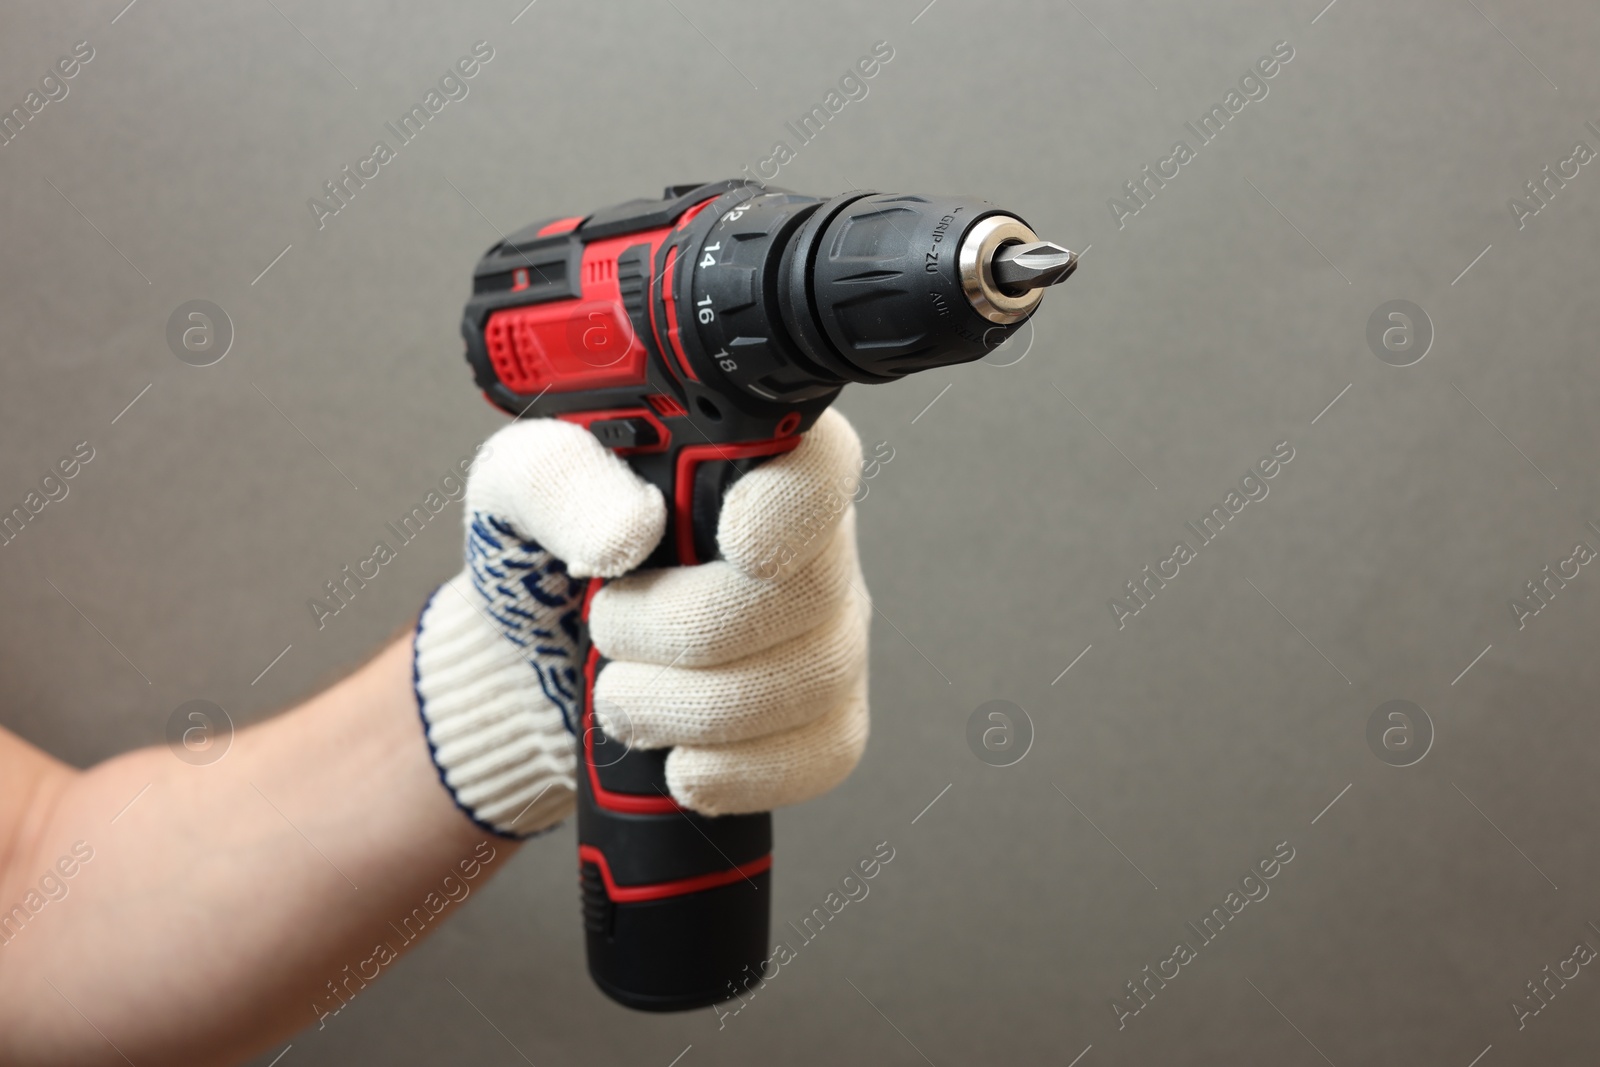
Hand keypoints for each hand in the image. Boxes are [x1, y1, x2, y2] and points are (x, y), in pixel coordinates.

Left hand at [413, 409, 870, 835]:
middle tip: (609, 630)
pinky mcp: (825, 716)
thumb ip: (561, 487)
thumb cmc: (542, 559)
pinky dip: (741, 770)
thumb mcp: (515, 492)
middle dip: (692, 630)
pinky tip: (682, 761)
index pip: (820, 465)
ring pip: (817, 677)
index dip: (791, 509)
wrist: (536, 665)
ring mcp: (829, 631)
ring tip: (622, 697)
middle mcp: (811, 541)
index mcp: (751, 462)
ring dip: (696, 707)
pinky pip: (826, 751)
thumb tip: (628, 529)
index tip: (734, 544)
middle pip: (813, 590)